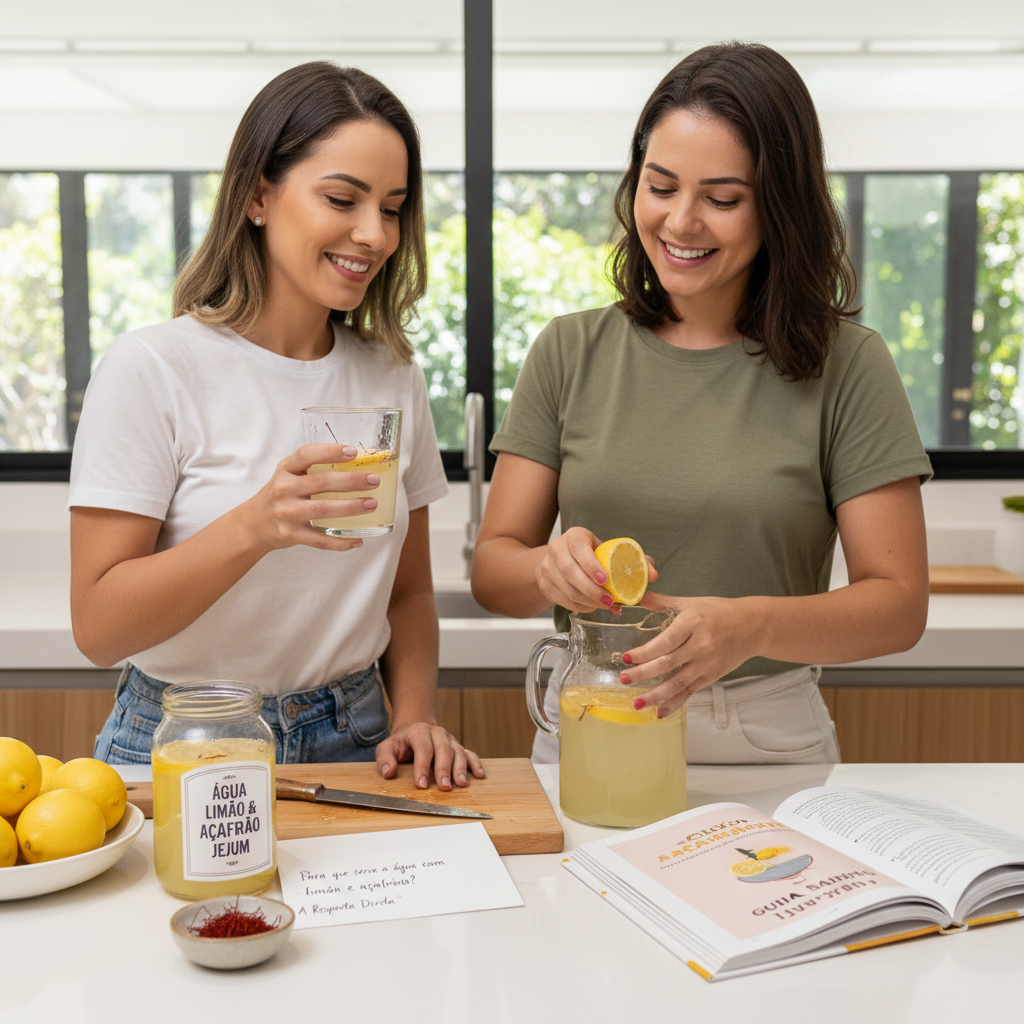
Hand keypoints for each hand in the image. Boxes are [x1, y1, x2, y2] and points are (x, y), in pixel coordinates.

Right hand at [242, 443, 380, 553]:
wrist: (255, 524)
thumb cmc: (282, 495)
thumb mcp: (290, 475)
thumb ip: (314, 469)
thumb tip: (359, 465)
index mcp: (286, 469)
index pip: (307, 455)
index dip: (330, 452)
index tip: (354, 452)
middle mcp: (284, 489)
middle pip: (321, 482)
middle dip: (351, 481)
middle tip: (374, 481)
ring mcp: (286, 513)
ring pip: (322, 510)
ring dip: (350, 507)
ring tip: (372, 504)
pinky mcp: (290, 534)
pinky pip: (319, 540)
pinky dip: (340, 542)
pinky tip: (357, 539)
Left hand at [375, 722, 485, 791]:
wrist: (416, 730)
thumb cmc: (401, 743)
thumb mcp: (387, 747)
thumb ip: (385, 758)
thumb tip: (388, 772)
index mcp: (419, 731)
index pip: (423, 748)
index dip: (422, 767)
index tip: (421, 785)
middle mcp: (437, 734)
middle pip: (444, 750)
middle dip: (444, 769)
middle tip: (444, 787)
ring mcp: (450, 740)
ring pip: (459, 752)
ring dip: (461, 768)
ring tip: (462, 784)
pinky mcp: (458, 747)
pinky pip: (470, 753)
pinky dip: (476, 764)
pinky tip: (479, 775)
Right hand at [535, 526, 658, 612]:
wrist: (560, 560)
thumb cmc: (592, 555)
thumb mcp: (610, 551)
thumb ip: (634, 560)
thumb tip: (653, 575)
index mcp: (574, 536)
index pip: (579, 548)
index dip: (591, 565)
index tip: (606, 580)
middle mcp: (556, 549)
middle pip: (570, 571)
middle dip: (592, 590)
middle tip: (610, 601)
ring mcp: (547, 567)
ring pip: (565, 589)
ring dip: (587, 601)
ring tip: (605, 606)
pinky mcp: (544, 584)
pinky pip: (562, 600)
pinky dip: (579, 607)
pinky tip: (593, 607)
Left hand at [618, 591, 760, 715]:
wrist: (753, 626)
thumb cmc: (720, 611)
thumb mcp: (691, 603)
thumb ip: (662, 602)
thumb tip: (637, 595)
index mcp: (693, 623)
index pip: (666, 641)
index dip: (646, 651)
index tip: (627, 657)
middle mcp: (700, 645)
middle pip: (668, 663)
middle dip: (644, 673)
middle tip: (624, 679)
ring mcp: (706, 663)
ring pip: (678, 682)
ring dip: (656, 694)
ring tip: (637, 702)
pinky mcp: (711, 676)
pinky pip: (690, 692)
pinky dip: (675, 703)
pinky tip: (659, 712)